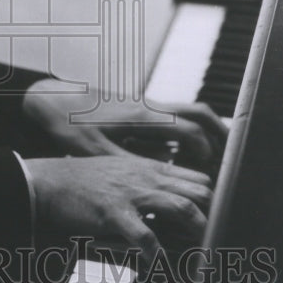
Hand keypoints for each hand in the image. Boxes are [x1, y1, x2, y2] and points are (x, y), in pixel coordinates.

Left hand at [22, 78, 226, 169]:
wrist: (53, 99)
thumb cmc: (71, 125)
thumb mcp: (97, 152)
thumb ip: (130, 166)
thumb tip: (161, 183)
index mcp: (142, 117)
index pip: (189, 129)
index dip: (204, 151)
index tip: (208, 172)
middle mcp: (150, 106)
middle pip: (200, 111)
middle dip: (220, 134)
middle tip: (229, 159)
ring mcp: (146, 104)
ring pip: (189, 109)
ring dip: (207, 129)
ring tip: (216, 156)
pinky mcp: (140, 108)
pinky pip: (175, 114)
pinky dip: (188, 129)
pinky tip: (185, 151)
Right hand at [23, 154, 212, 263]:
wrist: (46, 181)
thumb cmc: (81, 180)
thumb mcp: (120, 172)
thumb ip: (146, 181)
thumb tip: (171, 200)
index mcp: (150, 169)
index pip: (199, 179)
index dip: (216, 200)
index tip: (222, 221)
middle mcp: (146, 178)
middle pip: (201, 192)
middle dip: (216, 218)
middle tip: (219, 244)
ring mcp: (132, 194)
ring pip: (182, 208)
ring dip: (199, 234)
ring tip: (203, 259)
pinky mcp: (113, 213)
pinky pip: (145, 236)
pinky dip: (156, 255)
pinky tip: (157, 267)